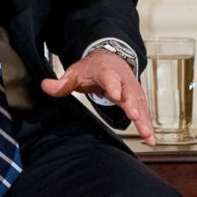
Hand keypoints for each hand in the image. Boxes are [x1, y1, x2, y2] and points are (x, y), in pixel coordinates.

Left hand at [40, 50, 155, 145]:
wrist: (110, 59)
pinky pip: (144, 112)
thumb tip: (45, 86)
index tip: (115, 96)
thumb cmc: (92, 68)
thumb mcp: (75, 72)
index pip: (110, 78)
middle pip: (128, 92)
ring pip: (139, 104)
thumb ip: (62, 83)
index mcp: (107, 71)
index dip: (113, 86)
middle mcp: (123, 80)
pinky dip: (147, 124)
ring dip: (144, 119)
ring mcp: (132, 90)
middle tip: (134, 116)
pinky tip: (150, 138)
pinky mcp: (137, 99)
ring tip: (147, 135)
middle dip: (132, 104)